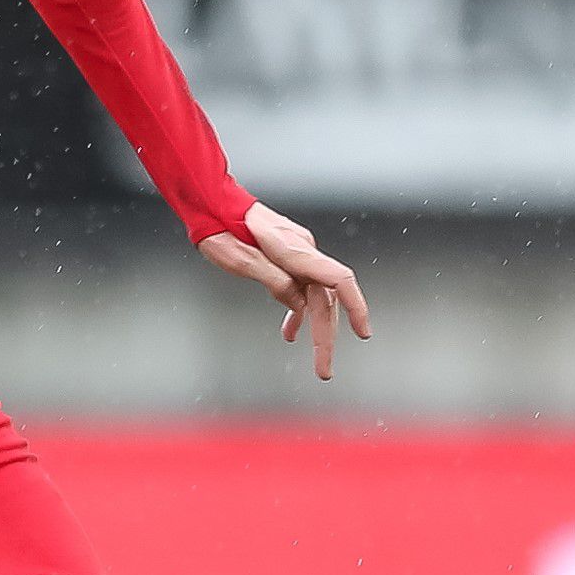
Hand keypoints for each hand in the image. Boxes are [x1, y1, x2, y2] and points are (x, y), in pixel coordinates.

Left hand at [196, 201, 371, 379]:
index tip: (364, 334)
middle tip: (324, 372)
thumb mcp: (243, 262)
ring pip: (313, 296)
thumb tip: (299, 307)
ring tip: (317, 361)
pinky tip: (291, 331)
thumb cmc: (222, 230)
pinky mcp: (286, 256)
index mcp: (295, 251)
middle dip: (326, 337)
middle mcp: (303, 251)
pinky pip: (300, 288)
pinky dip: (297, 311)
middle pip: (325, 298)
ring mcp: (296, 253)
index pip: (339, 280)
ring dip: (314, 328)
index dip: (356, 307)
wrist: (210, 202)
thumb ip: (275, 283)